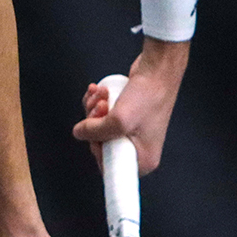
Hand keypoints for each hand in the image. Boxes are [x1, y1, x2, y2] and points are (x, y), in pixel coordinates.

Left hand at [71, 39, 187, 173]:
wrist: (157, 69)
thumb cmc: (148, 96)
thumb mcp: (118, 120)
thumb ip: (94, 131)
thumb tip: (79, 132)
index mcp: (143, 158)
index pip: (110, 167)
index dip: (97, 150)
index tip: (96, 136)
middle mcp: (139, 148)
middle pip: (101, 144)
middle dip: (94, 124)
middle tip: (101, 109)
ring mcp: (132, 131)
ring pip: (100, 127)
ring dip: (94, 109)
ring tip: (102, 95)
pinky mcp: (127, 117)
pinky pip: (104, 115)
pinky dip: (98, 103)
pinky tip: (100, 91)